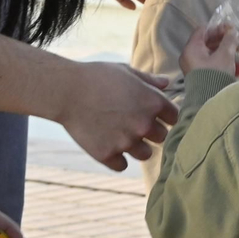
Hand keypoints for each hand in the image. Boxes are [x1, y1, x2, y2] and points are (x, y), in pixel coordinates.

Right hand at [57, 61, 178, 170]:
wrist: (64, 90)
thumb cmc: (95, 76)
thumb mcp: (126, 71)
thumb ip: (149, 80)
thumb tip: (167, 83)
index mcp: (153, 102)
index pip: (175, 118)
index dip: (165, 117)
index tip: (156, 116)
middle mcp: (144, 124)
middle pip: (162, 138)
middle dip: (151, 132)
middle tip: (135, 124)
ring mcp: (126, 142)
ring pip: (145, 154)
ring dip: (137, 148)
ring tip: (122, 136)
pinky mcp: (107, 155)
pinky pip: (122, 166)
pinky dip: (117, 159)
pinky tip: (109, 147)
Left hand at [180, 24, 238, 75]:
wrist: (210, 100)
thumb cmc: (216, 74)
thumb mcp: (225, 55)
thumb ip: (230, 41)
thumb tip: (233, 32)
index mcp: (191, 48)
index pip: (202, 30)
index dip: (217, 27)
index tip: (230, 29)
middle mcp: (188, 55)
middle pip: (205, 41)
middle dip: (221, 39)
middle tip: (235, 40)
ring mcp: (192, 66)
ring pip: (207, 52)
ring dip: (221, 49)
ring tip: (235, 51)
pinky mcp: (198, 75)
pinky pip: (208, 62)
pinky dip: (218, 58)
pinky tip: (230, 61)